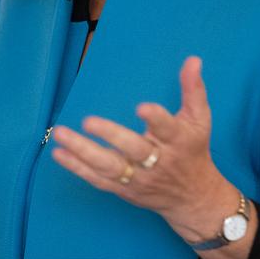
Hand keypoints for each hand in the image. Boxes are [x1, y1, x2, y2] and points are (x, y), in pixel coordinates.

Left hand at [49, 56, 233, 240]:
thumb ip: (193, 89)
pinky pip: (99, 180)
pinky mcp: (125, 190)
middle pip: (134, 149)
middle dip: (111, 136)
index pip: (167, 128)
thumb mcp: (199, 120)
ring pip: (110, 167)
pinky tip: (59, 153)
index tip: (142, 108)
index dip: (156, 119)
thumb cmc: (193, 151)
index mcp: (178, 141)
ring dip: (83, 151)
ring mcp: (140, 178)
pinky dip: (78, 168)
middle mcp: (158, 162)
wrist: (193, 198)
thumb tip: (193, 60)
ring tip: (61, 134)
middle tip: (88, 121)